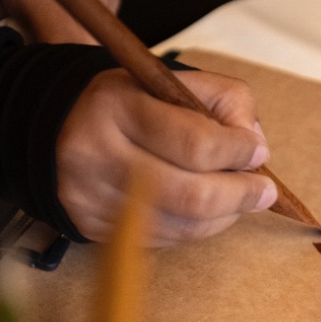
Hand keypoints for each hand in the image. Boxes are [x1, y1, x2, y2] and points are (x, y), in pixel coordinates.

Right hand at [56, 69, 277, 245]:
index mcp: (117, 106)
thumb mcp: (173, 81)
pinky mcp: (92, 227)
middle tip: (265, 191)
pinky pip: (163, 239)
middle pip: (191, 195)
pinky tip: (205, 210)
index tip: (258, 151)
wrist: (55, 128)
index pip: (195, 143)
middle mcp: (97, 154)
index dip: (237, 152)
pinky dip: (196, 228)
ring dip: (224, 216)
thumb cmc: (131, 104)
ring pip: (182, 226)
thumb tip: (255, 145)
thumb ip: (225, 101)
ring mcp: (91, 197)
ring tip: (239, 199)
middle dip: (241, 195)